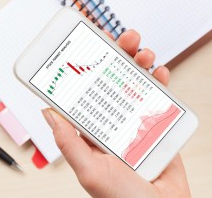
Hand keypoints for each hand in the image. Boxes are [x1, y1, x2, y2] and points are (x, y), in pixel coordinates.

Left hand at [42, 30, 190, 197]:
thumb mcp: (91, 170)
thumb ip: (70, 144)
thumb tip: (49, 115)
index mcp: (95, 131)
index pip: (89, 94)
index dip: (89, 70)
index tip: (92, 48)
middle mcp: (115, 123)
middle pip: (115, 83)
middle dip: (120, 58)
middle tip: (125, 41)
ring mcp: (138, 122)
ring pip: (138, 85)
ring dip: (141, 65)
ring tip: (144, 54)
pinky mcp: (160, 124)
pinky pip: (161, 98)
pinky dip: (162, 82)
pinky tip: (161, 73)